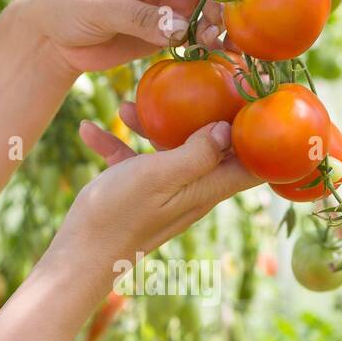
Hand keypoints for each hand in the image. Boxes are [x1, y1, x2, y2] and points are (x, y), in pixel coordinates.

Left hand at [22, 0, 223, 75]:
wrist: (52, 39)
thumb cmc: (68, 5)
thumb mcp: (100, 6)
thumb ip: (139, 16)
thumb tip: (180, 29)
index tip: (220, 4)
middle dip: (220, 7)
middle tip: (222, 33)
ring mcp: (171, 2)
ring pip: (208, 11)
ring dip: (218, 29)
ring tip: (220, 47)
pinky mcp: (169, 30)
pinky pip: (196, 35)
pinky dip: (208, 45)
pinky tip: (217, 56)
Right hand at [53, 120, 259, 271]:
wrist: (79, 256)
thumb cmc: (120, 215)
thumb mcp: (160, 176)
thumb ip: (198, 153)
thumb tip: (228, 129)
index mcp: (206, 187)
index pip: (252, 165)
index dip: (262, 137)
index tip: (259, 102)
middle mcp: (191, 189)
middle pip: (213, 149)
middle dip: (208, 116)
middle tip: (202, 83)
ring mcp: (164, 192)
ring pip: (169, 149)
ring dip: (152, 125)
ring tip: (129, 104)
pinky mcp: (136, 194)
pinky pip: (132, 161)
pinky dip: (115, 145)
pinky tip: (88, 130)